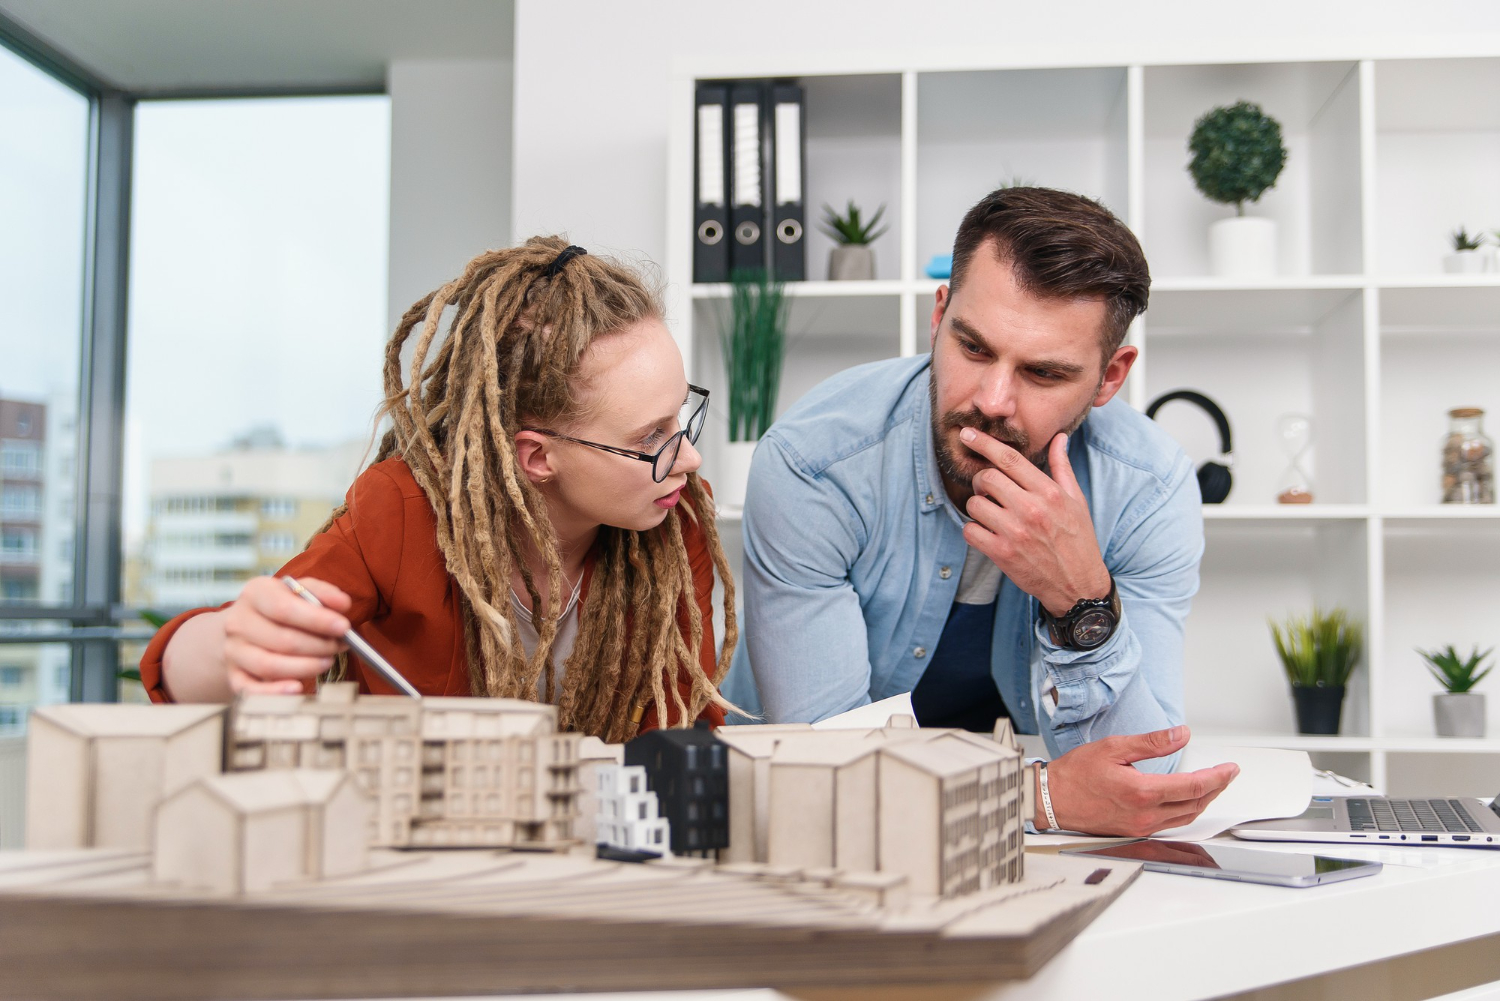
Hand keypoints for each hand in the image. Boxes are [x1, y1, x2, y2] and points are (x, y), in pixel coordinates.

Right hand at [221, 577, 351, 694]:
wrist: (242, 626)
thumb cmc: (278, 608)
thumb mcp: (297, 591)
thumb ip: (322, 593)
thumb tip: (342, 604)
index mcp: (255, 593)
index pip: (284, 608)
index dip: (317, 620)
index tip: (343, 627)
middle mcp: (238, 622)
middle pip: (282, 639)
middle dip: (319, 646)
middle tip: (339, 646)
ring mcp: (233, 651)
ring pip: (269, 665)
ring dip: (306, 667)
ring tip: (327, 661)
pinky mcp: (233, 675)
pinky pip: (251, 689)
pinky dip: (275, 692)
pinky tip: (297, 688)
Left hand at [960, 429, 1110, 616]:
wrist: (1077, 585)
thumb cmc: (1077, 540)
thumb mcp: (1076, 500)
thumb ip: (1062, 467)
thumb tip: (1059, 437)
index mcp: (1049, 493)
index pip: (1009, 459)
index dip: (984, 443)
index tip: (968, 434)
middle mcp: (1031, 509)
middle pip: (987, 478)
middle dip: (981, 480)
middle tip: (988, 489)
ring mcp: (1015, 532)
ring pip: (975, 504)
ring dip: (978, 506)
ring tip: (991, 513)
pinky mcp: (1002, 554)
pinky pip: (970, 531)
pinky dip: (973, 529)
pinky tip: (986, 532)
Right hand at [1043, 726, 1238, 836]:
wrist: (1052, 800)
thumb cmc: (1076, 774)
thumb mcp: (1114, 747)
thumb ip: (1152, 742)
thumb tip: (1181, 735)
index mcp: (1142, 792)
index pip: (1194, 786)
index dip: (1218, 776)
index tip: (1230, 768)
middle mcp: (1145, 814)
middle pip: (1196, 804)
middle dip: (1217, 788)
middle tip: (1228, 774)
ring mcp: (1141, 826)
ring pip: (1187, 817)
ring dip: (1205, 801)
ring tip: (1214, 785)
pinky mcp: (1136, 831)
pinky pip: (1172, 824)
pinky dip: (1188, 811)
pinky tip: (1189, 802)